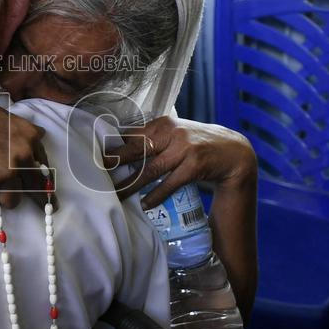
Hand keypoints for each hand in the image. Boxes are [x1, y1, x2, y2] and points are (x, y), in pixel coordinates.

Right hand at [0, 87, 51, 209]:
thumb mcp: (6, 118)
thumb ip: (24, 133)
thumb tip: (41, 136)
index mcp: (30, 139)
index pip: (45, 171)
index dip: (46, 186)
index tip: (51, 200)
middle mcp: (22, 157)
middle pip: (36, 190)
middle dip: (38, 201)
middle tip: (46, 212)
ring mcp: (4, 172)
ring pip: (12, 201)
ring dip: (0, 196)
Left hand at [105, 117, 256, 205]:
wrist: (233, 152)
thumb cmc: (196, 145)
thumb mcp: (174, 136)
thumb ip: (151, 141)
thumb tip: (119, 149)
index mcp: (162, 124)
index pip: (132, 135)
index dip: (113, 148)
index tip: (95, 158)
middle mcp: (172, 133)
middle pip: (137, 150)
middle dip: (115, 164)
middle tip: (96, 174)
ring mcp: (184, 149)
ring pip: (150, 170)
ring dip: (131, 185)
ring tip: (116, 195)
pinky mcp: (194, 166)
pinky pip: (169, 183)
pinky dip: (156, 195)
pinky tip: (144, 204)